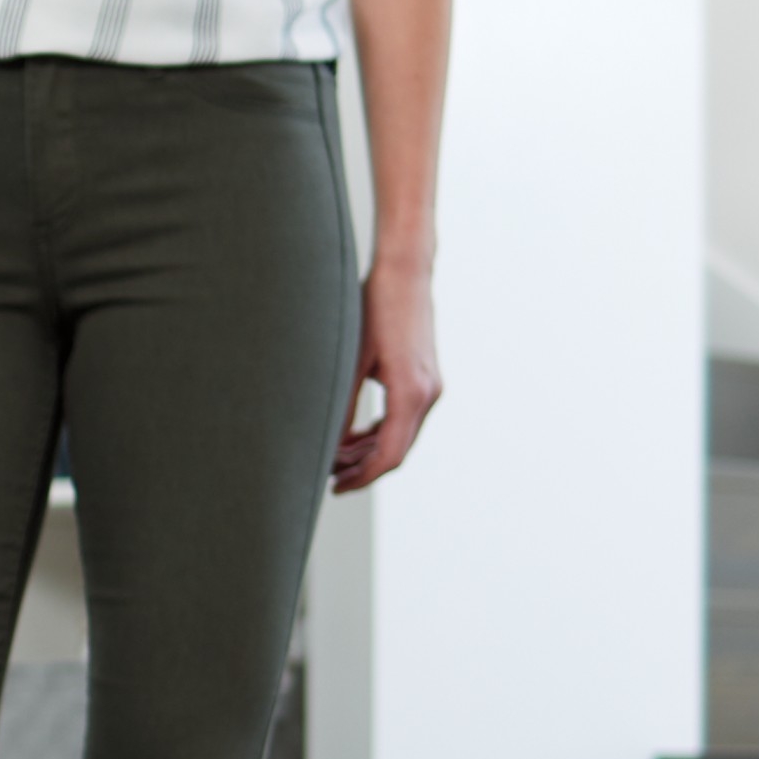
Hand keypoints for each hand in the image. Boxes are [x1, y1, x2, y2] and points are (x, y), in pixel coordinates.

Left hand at [332, 258, 440, 491]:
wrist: (405, 272)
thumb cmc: (374, 307)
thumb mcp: (350, 360)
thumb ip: (343, 405)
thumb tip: (331, 444)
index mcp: (411, 392)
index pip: (389, 455)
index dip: (362, 477)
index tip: (336, 487)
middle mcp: (427, 393)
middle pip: (396, 451)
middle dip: (362, 468)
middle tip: (328, 476)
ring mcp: (430, 387)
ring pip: (400, 437)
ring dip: (369, 451)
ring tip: (335, 458)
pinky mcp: (425, 379)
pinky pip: (404, 419)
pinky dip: (379, 433)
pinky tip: (352, 437)